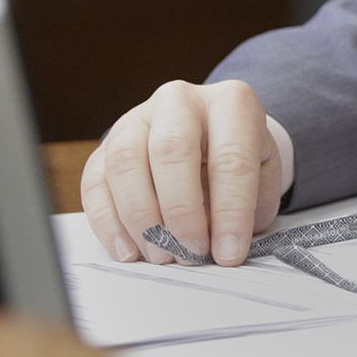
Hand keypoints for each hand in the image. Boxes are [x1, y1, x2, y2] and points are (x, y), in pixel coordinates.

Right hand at [81, 80, 283, 266]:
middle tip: (191, 253)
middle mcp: (180, 101)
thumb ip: (246, 205)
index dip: (231, 211)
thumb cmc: (236, 157)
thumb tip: (224, 249)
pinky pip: (95, 183)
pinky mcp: (104, 146)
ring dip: (142, 219)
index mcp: (230, 101)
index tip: (230, 252)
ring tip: (162, 255)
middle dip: (181, 211)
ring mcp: (137, 120)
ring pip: (126, 163)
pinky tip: (130, 250)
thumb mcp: (260, 173)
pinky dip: (109, 223)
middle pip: (171, 150)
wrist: (208, 135)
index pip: (231, 157)